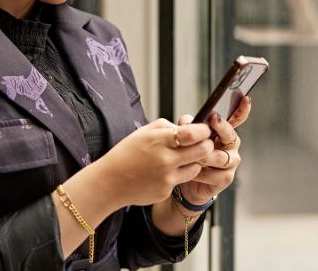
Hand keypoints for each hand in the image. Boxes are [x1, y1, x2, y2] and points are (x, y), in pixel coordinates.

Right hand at [95, 118, 213, 207]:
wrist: (109, 182)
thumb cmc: (126, 153)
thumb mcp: (143, 132)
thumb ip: (166, 126)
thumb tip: (188, 126)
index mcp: (158, 140)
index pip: (191, 133)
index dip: (203, 131)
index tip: (205, 130)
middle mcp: (164, 159)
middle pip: (202, 151)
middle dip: (207, 145)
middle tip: (205, 143)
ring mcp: (166, 178)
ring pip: (196, 168)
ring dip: (195, 162)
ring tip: (184, 158)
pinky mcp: (165, 191)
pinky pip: (181, 181)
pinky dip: (178, 175)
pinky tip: (163, 172)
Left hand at [176, 95, 251, 205]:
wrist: (185, 181)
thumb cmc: (189, 155)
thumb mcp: (187, 137)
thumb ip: (189, 127)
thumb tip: (186, 121)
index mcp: (224, 132)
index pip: (236, 119)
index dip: (242, 109)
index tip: (245, 99)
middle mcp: (231, 146)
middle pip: (229, 135)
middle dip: (221, 127)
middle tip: (212, 119)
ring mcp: (231, 162)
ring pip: (220, 157)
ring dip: (203, 156)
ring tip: (191, 157)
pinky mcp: (226, 178)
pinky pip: (214, 174)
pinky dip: (200, 173)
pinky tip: (191, 173)